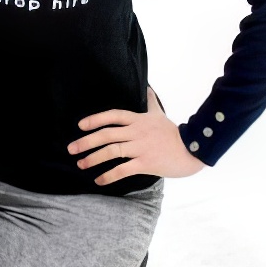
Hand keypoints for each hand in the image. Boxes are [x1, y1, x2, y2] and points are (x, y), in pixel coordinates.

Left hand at [67, 86, 206, 185]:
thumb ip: (150, 102)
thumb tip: (147, 86)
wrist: (194, 149)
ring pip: (111, 151)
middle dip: (86, 142)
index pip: (112, 115)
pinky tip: (99, 180)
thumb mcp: (159, 114)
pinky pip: (123, 169)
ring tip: (81, 164)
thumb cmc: (173, 133)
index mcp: (138, 119)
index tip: (80, 126)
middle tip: (71, 149)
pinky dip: (108, 175)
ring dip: (93, 159)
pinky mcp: (146, 163)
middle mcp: (137, 132)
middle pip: (106, 134)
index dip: (95, 119)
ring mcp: (141, 147)